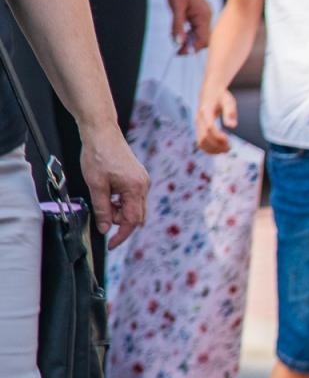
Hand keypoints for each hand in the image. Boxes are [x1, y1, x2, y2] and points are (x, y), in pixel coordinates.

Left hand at [78, 124, 148, 248]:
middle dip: (119, 221)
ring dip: (119, 210)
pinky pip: (133, 197)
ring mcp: (142, 181)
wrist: (102, 132)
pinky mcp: (138, 177)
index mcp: (135, 188)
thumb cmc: (98, 155)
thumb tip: (104, 228)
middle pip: (136, 216)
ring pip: (134, 207)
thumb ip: (102, 209)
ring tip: (102, 199)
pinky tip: (108, 193)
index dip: (121, 235)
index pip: (131, 221)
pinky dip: (121, 201)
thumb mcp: (96, 185)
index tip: (110, 245)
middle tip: (102, 215)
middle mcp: (143, 186)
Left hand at [167, 0, 211, 54]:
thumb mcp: (176, 6)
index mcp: (203, 16)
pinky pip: (196, 28)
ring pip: (199, 34)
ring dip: (189, 40)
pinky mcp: (199, 13)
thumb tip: (178, 42)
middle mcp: (206, 17)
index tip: (178, 52)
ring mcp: (203, 15)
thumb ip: (178, 25)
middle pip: (202, 39)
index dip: (192, 48)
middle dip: (190, 46)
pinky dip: (188, 33)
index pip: (202, 40)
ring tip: (175, 41)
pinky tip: (179, 32)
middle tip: (176, 50)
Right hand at [194, 88, 236, 153]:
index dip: (218, 137)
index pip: (209, 128)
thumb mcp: (228, 101)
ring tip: (226, 150)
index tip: (228, 141)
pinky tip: (219, 149)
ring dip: (213, 149)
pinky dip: (208, 149)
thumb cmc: (221, 97)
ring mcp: (197, 125)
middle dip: (216, 146)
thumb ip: (230, 112)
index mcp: (205, 112)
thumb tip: (232, 126)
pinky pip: (200, 143)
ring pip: (200, 142)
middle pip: (204, 138)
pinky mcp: (198, 129)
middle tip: (229, 148)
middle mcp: (199, 119)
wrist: (209, 92)